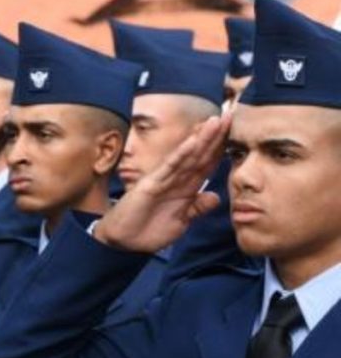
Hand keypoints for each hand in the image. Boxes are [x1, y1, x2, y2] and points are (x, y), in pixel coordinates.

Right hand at [93, 114, 230, 252]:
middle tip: (230, 116)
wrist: (123, 242)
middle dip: (215, 137)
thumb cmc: (149, 230)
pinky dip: (181, 154)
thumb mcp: (181, 221)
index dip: (220, 149)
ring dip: (202, 138)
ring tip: (216, 121)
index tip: (234, 133)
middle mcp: (175, 180)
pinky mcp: (151, 184)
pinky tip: (193, 141)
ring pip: (187, 156)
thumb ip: (197, 208)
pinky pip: (169, 167)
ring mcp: (163, 179)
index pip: (206, 164)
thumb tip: (216, 197)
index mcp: (185, 188)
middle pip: (199, 155)